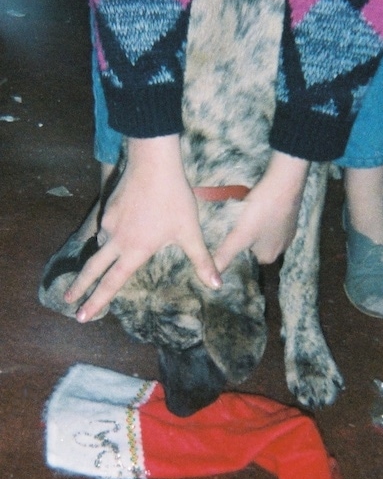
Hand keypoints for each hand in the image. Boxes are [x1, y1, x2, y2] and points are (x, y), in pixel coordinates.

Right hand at [64, 135, 221, 321]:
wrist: (153, 162)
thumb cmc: (174, 198)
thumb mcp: (190, 231)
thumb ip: (202, 260)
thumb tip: (217, 285)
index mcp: (135, 251)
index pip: (112, 283)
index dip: (96, 301)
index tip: (82, 316)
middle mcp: (117, 240)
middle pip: (93, 268)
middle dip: (79, 286)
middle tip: (67, 300)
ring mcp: (110, 222)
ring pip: (101, 245)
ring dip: (98, 259)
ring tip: (98, 268)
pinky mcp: (108, 208)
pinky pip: (105, 228)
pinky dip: (106, 237)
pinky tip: (115, 234)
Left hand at [214, 151, 309, 271]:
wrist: (284, 183)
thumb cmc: (261, 211)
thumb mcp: (239, 235)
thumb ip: (224, 255)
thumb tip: (212, 279)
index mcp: (269, 256)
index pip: (246, 257)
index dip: (236, 245)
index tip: (229, 233)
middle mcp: (282, 248)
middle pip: (255, 244)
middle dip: (245, 234)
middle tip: (236, 221)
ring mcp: (289, 231)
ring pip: (264, 232)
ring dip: (254, 224)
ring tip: (246, 212)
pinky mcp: (291, 216)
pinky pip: (272, 219)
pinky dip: (264, 214)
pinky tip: (259, 204)